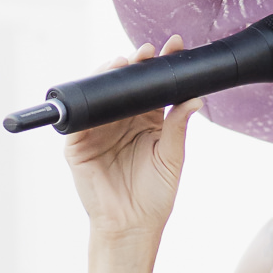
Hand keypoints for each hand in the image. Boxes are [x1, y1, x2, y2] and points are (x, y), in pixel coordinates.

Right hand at [65, 40, 199, 245]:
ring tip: (122, 62)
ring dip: (109, 76)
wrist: (132, 226)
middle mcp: (122, 122)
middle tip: (146, 51)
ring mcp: (98, 131)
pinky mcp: (78, 145)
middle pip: (126, 85)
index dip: (160, 66)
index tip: (174, 46)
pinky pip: (79, 119)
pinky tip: (98, 89)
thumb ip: (178, 127)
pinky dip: (86, 101)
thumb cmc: (155, 196)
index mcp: (146, 122)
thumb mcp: (172, 157)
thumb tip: (195, 97)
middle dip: (135, 64)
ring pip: (102, 95)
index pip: (152, 87)